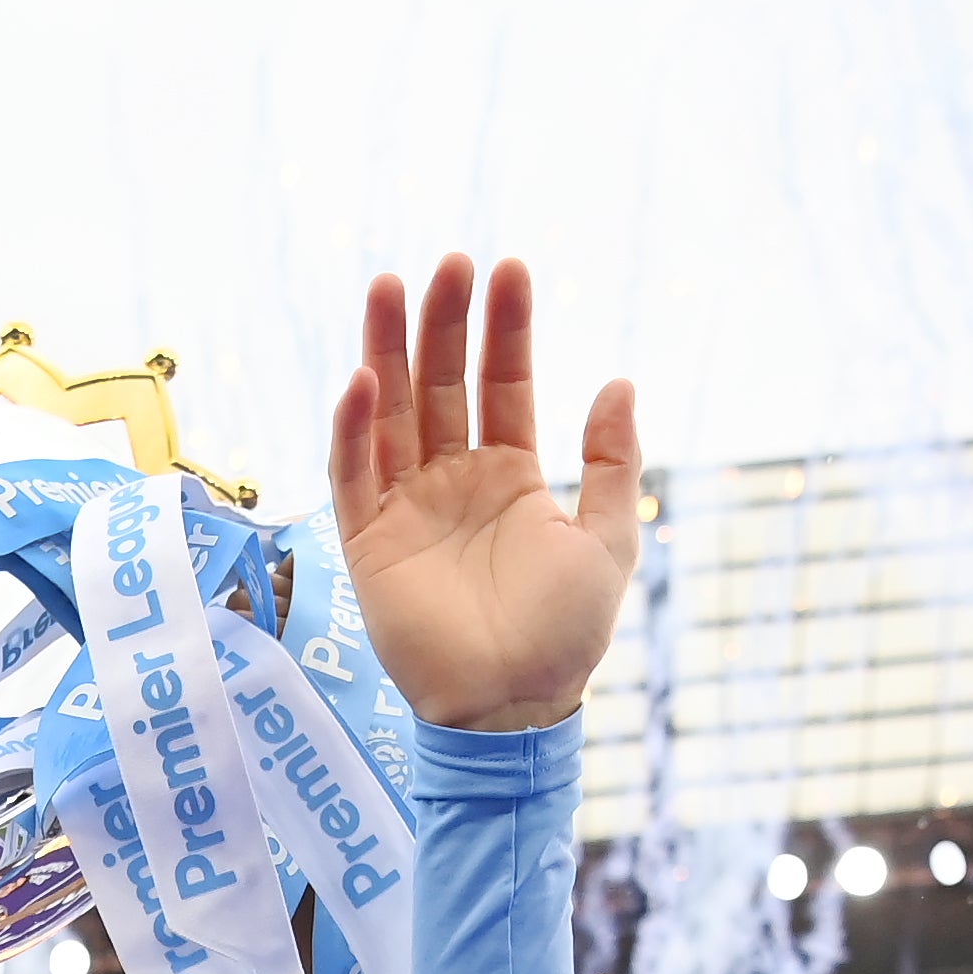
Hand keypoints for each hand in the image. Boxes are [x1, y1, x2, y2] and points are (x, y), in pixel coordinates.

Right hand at [332, 254, 639, 735]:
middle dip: (444, 323)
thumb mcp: (608, 541)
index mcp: (508, 476)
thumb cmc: (565, 635)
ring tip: (390, 286)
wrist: (514, 709)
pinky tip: (365, 381)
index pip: (501, 384)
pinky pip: (354, 475)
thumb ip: (609, 464)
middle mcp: (452, 481)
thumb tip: (618, 383)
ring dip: (387, 351)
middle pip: (440, 384)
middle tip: (449, 264)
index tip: (508, 271)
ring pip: (390, 414)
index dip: (504, 330)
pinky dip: (355, 429)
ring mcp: (407, 508)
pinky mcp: (368, 543)